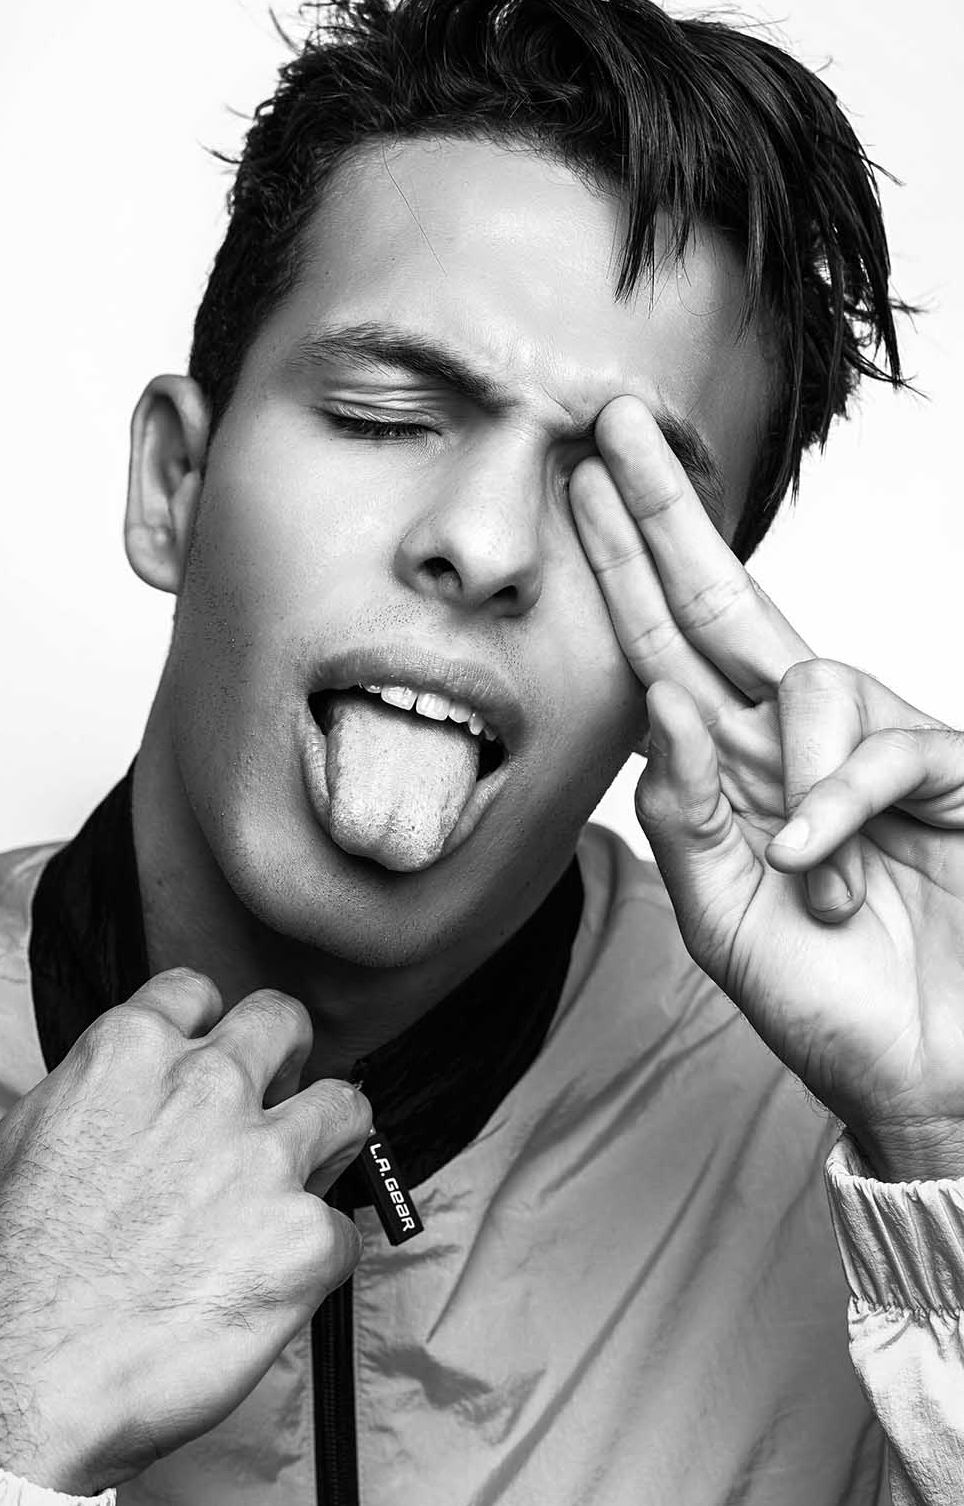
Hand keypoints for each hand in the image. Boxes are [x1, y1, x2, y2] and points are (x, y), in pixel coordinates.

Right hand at [0, 970, 370, 1492]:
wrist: (11, 1382)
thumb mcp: (26, 1139)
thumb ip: (100, 1094)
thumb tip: (134, 1097)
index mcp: (129, 1052)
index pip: (195, 991)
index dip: (204, 1031)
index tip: (206, 1061)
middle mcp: (206, 1086)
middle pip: (282, 1023)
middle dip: (282, 1059)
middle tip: (274, 1105)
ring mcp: (263, 1159)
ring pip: (344, 1108)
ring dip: (327, 1145)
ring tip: (301, 1190)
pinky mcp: (302, 1240)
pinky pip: (341, 1231)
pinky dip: (313, 1259)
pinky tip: (271, 1288)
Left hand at [569, 397, 963, 1181]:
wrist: (926, 1078)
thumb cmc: (826, 1002)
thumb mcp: (721, 916)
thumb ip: (683, 816)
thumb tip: (656, 703)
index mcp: (733, 770)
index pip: (665, 649)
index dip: (623, 572)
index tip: (579, 491)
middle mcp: (794, 742)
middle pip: (725, 602)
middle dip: (669, 515)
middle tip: (616, 427)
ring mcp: (874, 750)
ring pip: (808, 682)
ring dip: (792, 778)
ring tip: (808, 877)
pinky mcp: (949, 773)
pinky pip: (884, 746)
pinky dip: (841, 802)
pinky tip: (824, 861)